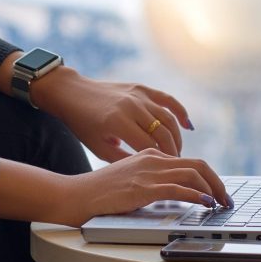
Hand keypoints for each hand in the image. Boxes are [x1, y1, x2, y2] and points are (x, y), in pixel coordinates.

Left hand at [31, 67, 194, 161]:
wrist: (73, 94)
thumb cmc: (83, 125)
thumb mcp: (99, 148)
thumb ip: (124, 160)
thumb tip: (148, 172)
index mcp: (118, 123)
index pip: (150, 146)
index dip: (162, 161)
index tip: (169, 174)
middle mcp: (131, 106)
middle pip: (163, 133)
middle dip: (173, 151)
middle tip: (177, 166)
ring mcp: (137, 95)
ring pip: (168, 117)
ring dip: (177, 136)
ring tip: (178, 152)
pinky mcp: (141, 87)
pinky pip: (167, 99)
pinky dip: (180, 111)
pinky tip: (188, 126)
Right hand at [57, 148, 231, 226]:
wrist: (77, 194)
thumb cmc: (100, 191)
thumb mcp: (130, 179)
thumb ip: (150, 180)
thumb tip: (174, 193)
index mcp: (150, 155)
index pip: (190, 162)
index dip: (209, 177)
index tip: (217, 193)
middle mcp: (153, 159)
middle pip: (198, 164)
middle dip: (218, 182)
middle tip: (226, 199)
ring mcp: (148, 172)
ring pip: (193, 173)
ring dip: (213, 189)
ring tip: (220, 204)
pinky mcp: (143, 187)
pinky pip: (178, 188)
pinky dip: (196, 195)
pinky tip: (204, 203)